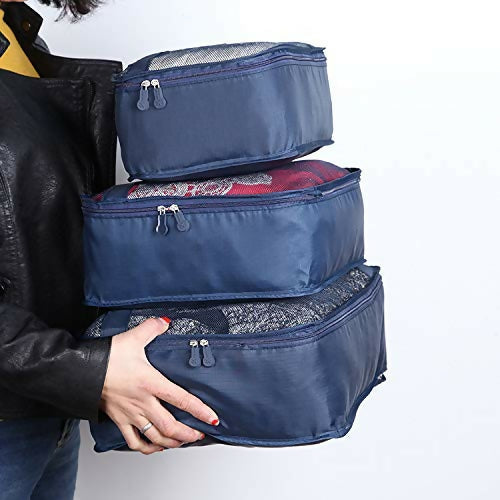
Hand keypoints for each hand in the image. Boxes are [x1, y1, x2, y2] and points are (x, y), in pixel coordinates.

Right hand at [100, 318, 218, 454]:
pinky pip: (134, 441)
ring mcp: (131, 414)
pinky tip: (154, 447)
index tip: (212, 419)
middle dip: (188, 434)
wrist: (80, 371)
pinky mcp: (118, 419)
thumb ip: (152, 328)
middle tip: (200, 435)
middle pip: (170, 426)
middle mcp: (143, 402)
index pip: (182, 399)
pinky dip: (147, 448)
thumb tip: (165, 321)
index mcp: (151, 383)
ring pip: (155, 437)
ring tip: (182, 442)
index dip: (200, 411)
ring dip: (171, 442)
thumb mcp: (133, 338)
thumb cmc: (106, 357)